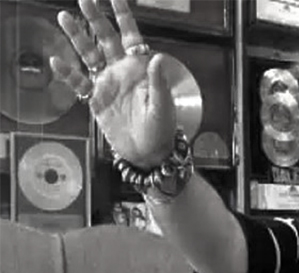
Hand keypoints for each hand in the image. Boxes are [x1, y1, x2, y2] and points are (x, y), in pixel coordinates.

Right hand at [50, 0, 175, 167]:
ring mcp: (107, 83)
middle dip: (95, 18)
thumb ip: (159, 83)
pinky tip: (57, 60)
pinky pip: (78, 82)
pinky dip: (67, 72)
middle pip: (105, 38)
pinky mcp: (96, 98)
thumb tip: (156, 59)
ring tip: (64, 18)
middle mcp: (122, 70)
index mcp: (141, 68)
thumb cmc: (162, 129)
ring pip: (89, 54)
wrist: (149, 152)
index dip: (123, 16)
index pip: (131, 35)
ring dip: (77, 37)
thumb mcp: (163, 107)